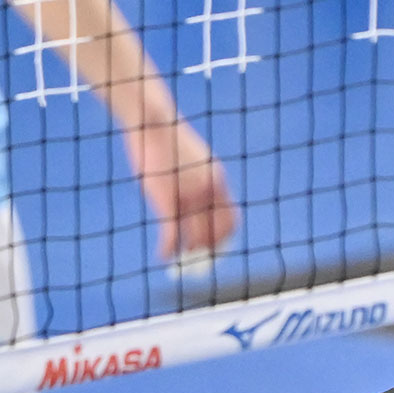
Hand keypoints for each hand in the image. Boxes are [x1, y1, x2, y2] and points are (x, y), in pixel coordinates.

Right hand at [123, 118, 237, 261]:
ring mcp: (190, 196)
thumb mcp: (192, 159)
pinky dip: (168, 249)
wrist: (152, 119)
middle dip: (208, 250)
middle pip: (217, 233)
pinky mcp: (168, 199)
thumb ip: (200, 181)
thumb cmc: (167, 138)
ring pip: (196, 238)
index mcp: (218, 181)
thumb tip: (199, 199)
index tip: (217, 246)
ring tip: (180, 260)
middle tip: (198, 259)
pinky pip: (172, 234)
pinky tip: (163, 256)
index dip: (225, 237)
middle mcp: (209, 191)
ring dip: (188, 253)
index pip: (231, 219)